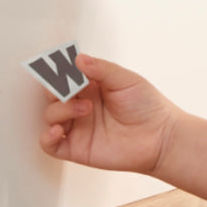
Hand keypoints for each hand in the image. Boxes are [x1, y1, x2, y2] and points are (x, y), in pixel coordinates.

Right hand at [39, 53, 176, 176]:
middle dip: (55, 89)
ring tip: (84, 109)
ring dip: (61, 109)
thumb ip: (101, 69)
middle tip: (70, 88)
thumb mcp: (125, 79)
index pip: (64, 74)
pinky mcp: (77, 147)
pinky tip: (59, 129)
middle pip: (52, 94)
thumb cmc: (147, 106)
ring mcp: (78, 126)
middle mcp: (81, 104)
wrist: (160, 136)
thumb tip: (79, 59)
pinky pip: (49, 144)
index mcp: (90, 85)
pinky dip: (47, 136)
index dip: (59, 70)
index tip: (63, 68)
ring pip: (50, 115)